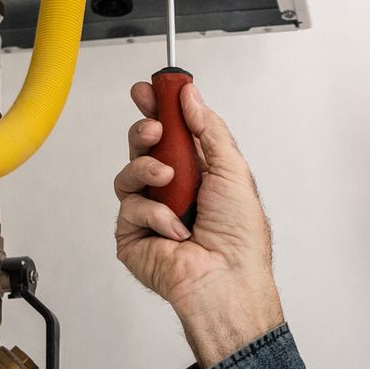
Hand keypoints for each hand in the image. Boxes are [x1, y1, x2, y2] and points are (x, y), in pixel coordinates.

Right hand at [113, 81, 283, 366]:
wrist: (227, 279)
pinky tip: (174, 228)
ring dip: (148, 168)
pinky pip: (130, 207)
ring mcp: (150, 212)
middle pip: (143, 146)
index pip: (171, 132)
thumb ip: (208, 129)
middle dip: (145, 131)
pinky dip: (154, 213)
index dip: (157, 108)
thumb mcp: (232, 169)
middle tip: (155, 128)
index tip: (149, 89)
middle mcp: (172, 190)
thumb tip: (190, 96)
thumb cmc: (240, 239)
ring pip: (129, 172)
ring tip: (169, 179)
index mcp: (198, 173)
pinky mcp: (132, 235)